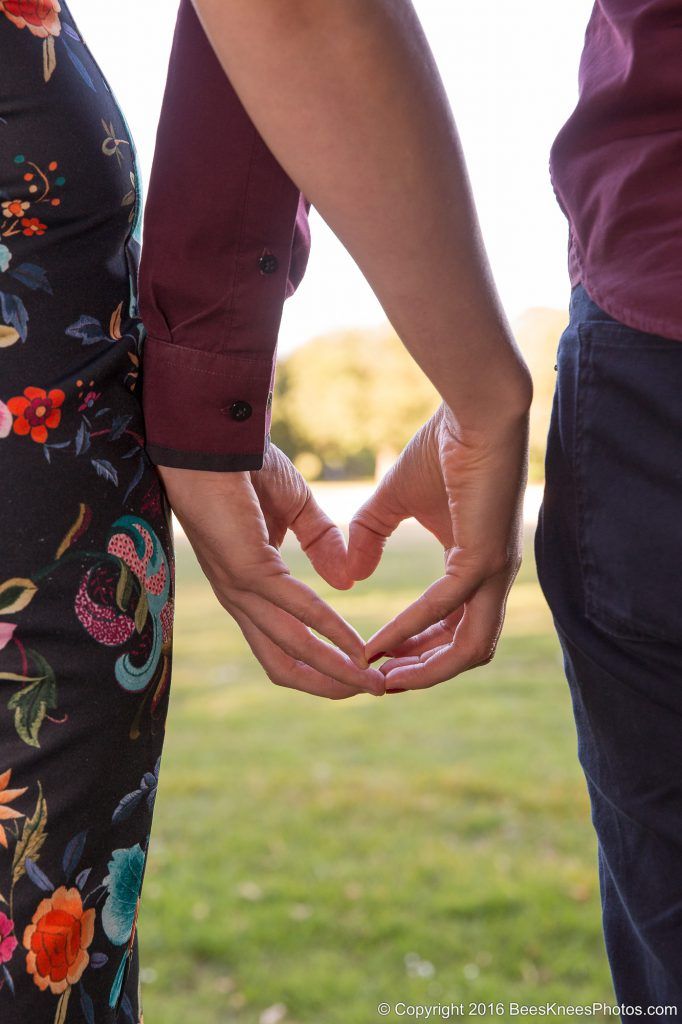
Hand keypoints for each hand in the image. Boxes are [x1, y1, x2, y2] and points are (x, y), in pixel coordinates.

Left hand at [158, 445, 384, 698]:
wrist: (214, 435)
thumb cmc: (245, 464)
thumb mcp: (295, 507)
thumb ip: (321, 542)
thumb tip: (347, 582)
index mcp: (247, 585)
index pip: (281, 641)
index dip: (318, 662)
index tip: (358, 668)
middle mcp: (240, 596)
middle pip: (282, 663)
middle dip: (327, 684)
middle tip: (369, 692)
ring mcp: (241, 587)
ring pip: (289, 649)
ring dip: (334, 671)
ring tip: (371, 683)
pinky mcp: (248, 570)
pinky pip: (298, 611)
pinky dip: (331, 632)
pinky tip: (357, 646)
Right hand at [347, 402, 528, 689]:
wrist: (473, 409)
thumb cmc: (442, 447)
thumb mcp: (394, 499)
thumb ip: (371, 535)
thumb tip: (350, 575)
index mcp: (477, 566)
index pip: (457, 628)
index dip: (419, 650)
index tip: (378, 660)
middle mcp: (492, 577)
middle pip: (468, 651)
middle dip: (422, 673)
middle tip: (378, 684)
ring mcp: (493, 570)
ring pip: (468, 647)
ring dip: (422, 668)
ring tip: (380, 677)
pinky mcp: (485, 556)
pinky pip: (446, 608)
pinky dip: (410, 630)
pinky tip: (378, 642)